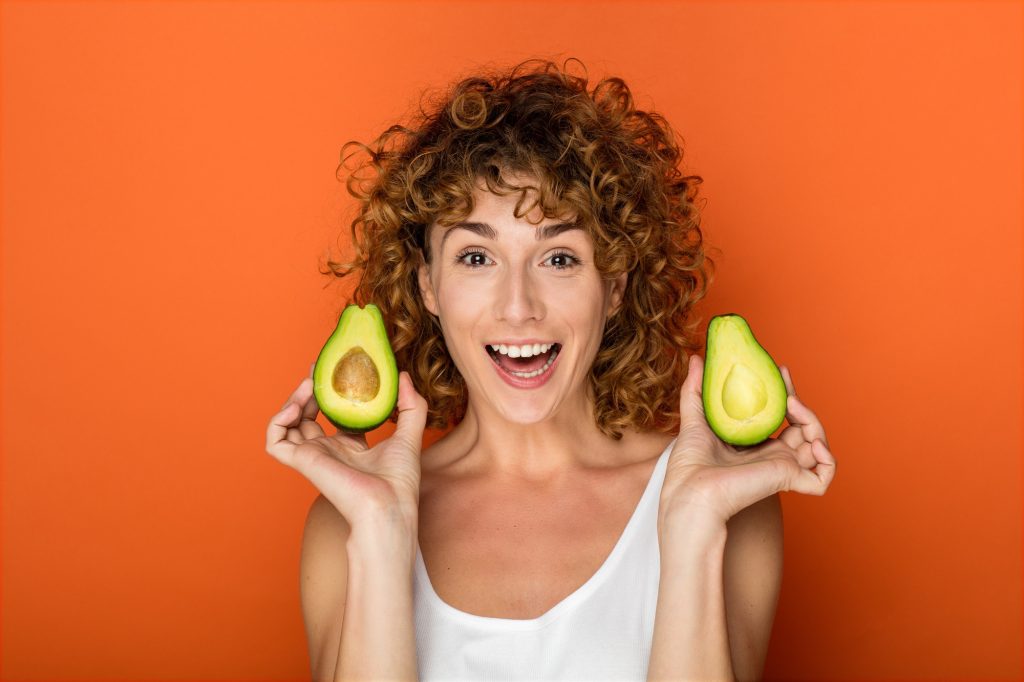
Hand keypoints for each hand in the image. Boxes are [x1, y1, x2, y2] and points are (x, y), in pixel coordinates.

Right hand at [265, 364, 427, 531]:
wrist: (387, 505)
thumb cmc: (399, 482)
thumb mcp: (411, 434)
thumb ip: (411, 405)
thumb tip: (405, 376)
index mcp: (352, 447)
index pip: (335, 416)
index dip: (332, 393)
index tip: (335, 371)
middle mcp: (329, 451)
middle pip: (308, 415)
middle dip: (309, 392)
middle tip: (318, 370)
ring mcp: (313, 456)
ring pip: (288, 425)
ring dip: (292, 401)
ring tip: (309, 385)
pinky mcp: (301, 462)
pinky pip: (274, 441)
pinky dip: (277, 422)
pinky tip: (295, 408)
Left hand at [661, 354, 836, 524]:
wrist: (690, 491)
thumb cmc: (689, 464)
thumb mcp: (694, 417)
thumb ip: (696, 388)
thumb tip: (696, 357)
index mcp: (754, 446)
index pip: (780, 417)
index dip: (785, 393)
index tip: (780, 371)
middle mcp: (772, 457)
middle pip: (802, 428)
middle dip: (800, 402)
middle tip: (784, 380)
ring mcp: (783, 469)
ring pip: (818, 446)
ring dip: (815, 423)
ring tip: (795, 407)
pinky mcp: (788, 481)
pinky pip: (823, 477)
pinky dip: (828, 461)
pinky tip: (815, 444)